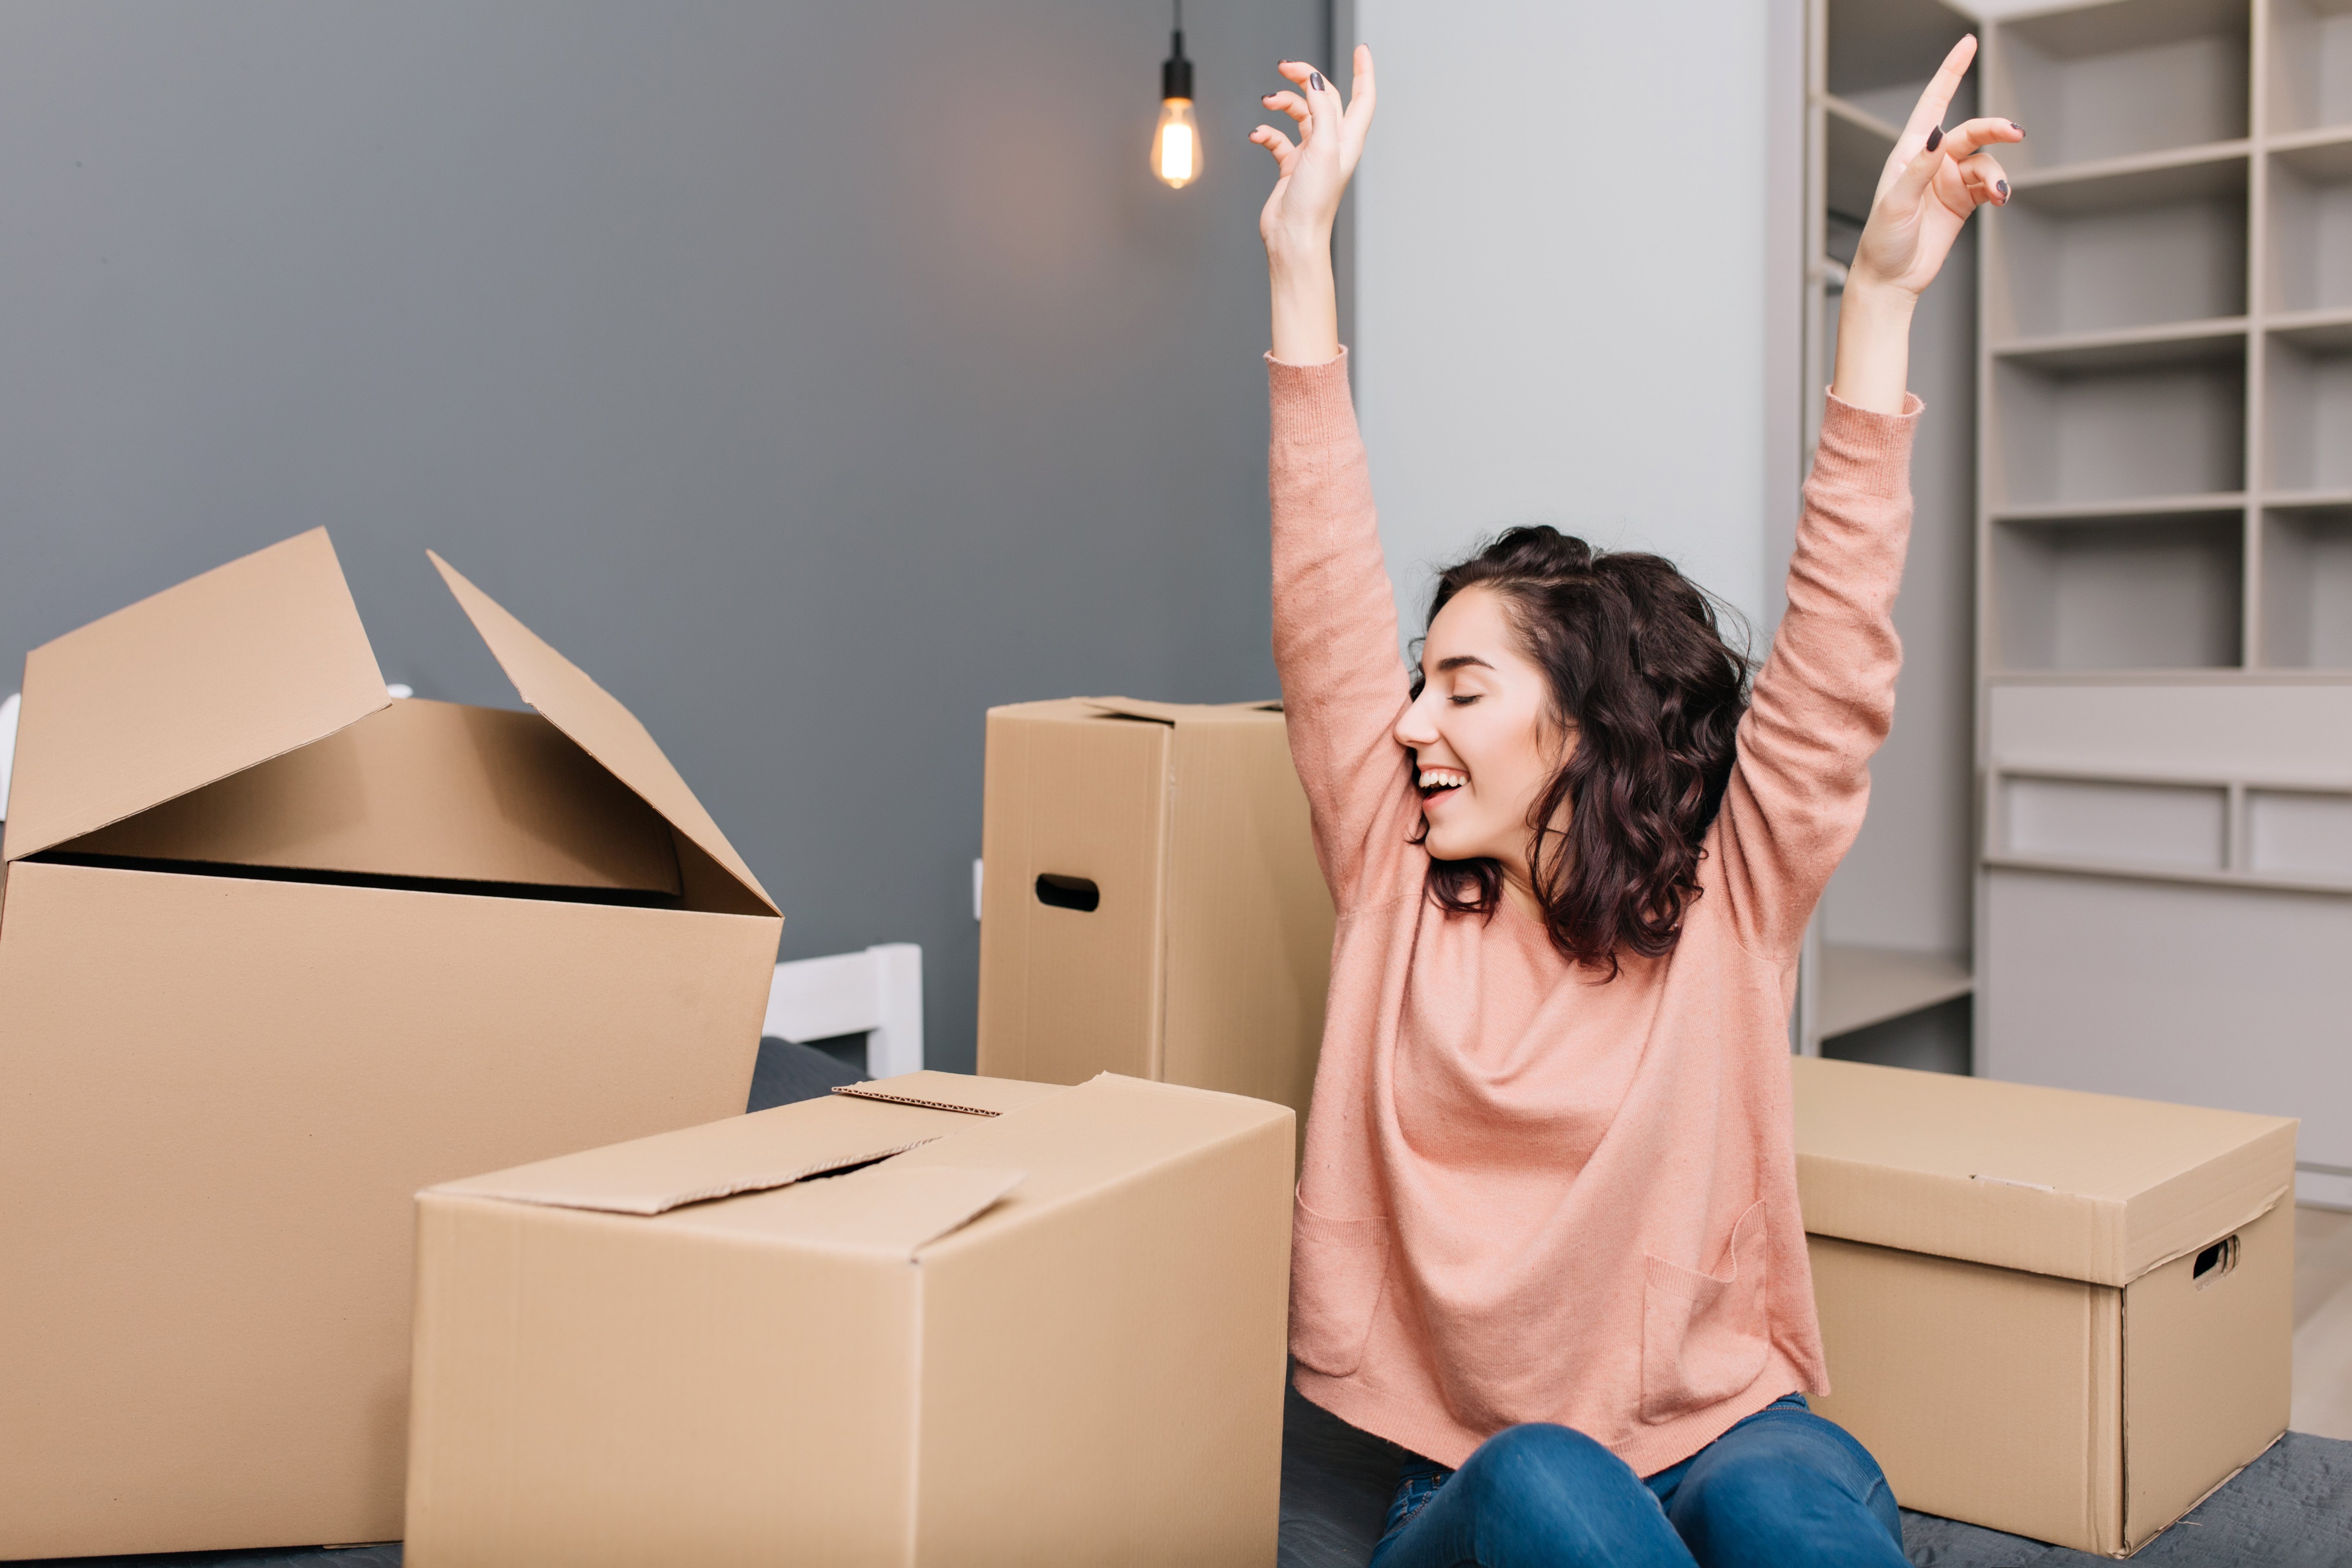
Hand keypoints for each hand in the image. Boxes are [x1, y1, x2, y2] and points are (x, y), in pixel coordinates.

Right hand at [1252, 47, 1375, 265]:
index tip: (1360, 50)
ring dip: (1283, 104)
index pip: (1362, 97)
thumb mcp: (1322, 148)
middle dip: (1305, 79)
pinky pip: (1279, 139)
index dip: (1363, 72)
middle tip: (1285, 67)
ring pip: (1300, 115)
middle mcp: (1332, 144)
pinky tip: (1257, 134)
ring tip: (1267, 102)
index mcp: (1348, 139)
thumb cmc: (1313, 202)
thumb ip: (1321, 110)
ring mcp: (1311, 155)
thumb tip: (1315, 81)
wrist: (1293, 236)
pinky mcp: (1291, 167)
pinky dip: (1267, 132)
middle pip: (1324, 99)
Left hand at [1850, 36, 2019, 300]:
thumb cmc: (1883, 242)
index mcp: (1909, 153)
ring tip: (1999, 195)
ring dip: (1996, 175)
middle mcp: (1931, 162)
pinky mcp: (1963, 201)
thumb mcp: (1896, 203)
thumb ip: (1919, 169)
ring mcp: (1949, 180)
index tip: (1967, 43)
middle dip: (1994, 130)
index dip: (1950, 72)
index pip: (1933, 103)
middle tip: (2015, 134)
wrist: (1891, 280)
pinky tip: (2000, 199)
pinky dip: (1998, 189)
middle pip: (1971, 132)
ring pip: (1985, 162)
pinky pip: (1989, 184)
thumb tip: (1938, 135)